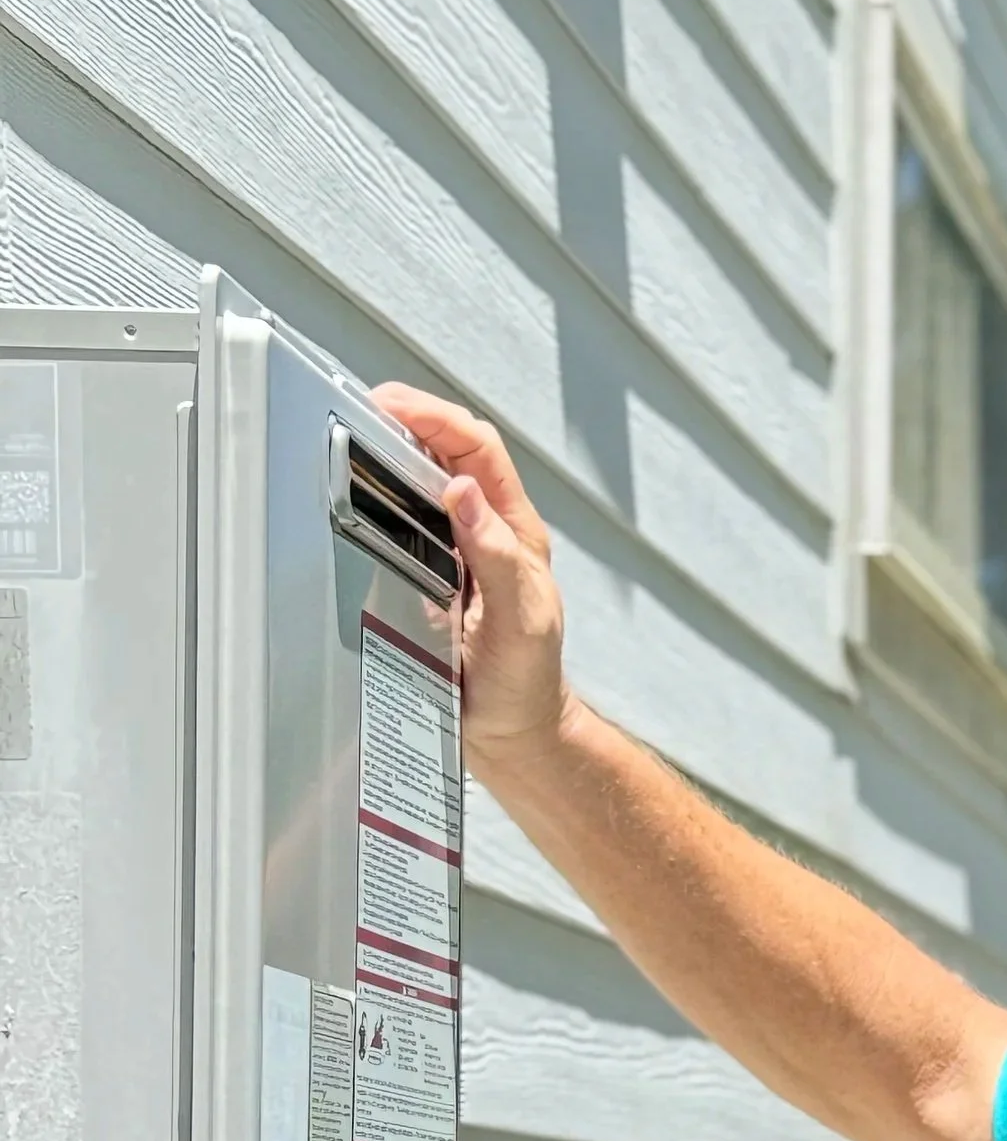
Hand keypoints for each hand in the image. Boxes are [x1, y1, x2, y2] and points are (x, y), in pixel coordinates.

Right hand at [368, 387, 569, 765]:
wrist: (515, 734)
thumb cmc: (527, 684)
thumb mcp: (522, 623)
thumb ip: (498, 558)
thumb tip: (462, 492)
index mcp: (514, 531)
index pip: (478, 448)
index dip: (436, 418)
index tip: (389, 406)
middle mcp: (487, 532)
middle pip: (446, 451)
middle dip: (405, 420)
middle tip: (353, 411)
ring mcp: (458, 551)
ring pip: (423, 481)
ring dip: (388, 452)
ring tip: (345, 437)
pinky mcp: (432, 575)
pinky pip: (404, 521)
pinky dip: (379, 497)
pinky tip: (352, 495)